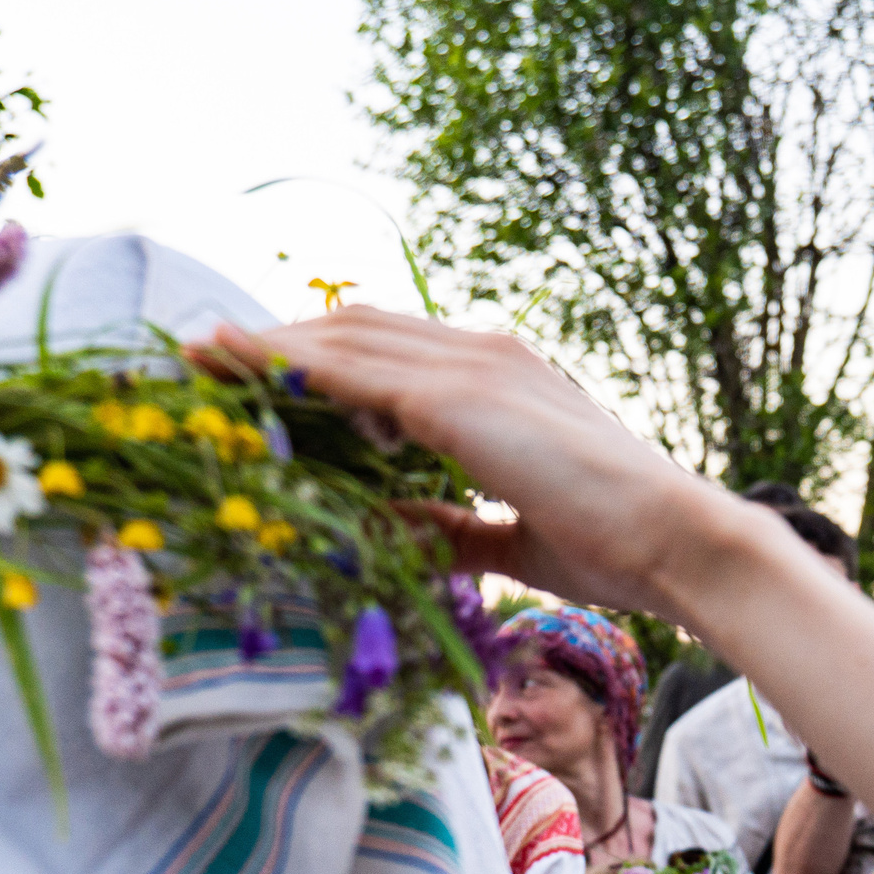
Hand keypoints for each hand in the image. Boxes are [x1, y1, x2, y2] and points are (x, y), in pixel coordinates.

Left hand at [197, 311, 769, 620]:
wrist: (678, 542)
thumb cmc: (618, 547)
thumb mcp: (516, 537)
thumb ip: (454, 526)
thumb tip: (396, 534)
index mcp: (502, 381)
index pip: (389, 351)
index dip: (319, 355)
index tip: (257, 375)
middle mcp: (483, 355)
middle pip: (353, 327)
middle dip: (276, 339)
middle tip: (202, 359)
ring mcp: (471, 369)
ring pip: (341, 337)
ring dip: (264, 344)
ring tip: (195, 356)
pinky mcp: (457, 399)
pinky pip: (349, 368)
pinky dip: (284, 361)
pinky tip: (233, 366)